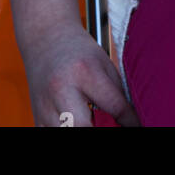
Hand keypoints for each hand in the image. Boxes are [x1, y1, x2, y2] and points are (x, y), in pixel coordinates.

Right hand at [21, 20, 139, 127]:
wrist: (45, 39)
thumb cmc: (80, 53)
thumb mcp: (104, 65)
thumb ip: (117, 96)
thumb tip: (131, 124)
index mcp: (85, 71)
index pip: (115, 107)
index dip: (130, 122)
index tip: (137, 126)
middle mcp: (61, 90)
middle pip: (84, 127)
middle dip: (101, 129)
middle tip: (110, 123)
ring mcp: (45, 107)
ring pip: (67, 133)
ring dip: (82, 129)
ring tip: (93, 119)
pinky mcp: (37, 118)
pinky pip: (54, 135)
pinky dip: (69, 130)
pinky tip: (76, 122)